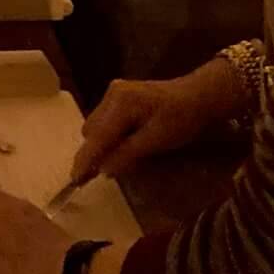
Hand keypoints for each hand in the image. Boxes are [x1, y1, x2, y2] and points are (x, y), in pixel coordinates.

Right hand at [73, 58, 247, 182]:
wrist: (198, 96)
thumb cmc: (181, 119)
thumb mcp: (157, 140)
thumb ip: (128, 154)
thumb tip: (102, 170)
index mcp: (121, 103)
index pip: (97, 136)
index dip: (85, 159)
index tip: (74, 180)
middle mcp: (112, 94)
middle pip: (91, 130)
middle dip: (92, 153)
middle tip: (92, 178)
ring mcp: (114, 93)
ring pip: (96, 125)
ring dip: (100, 145)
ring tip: (108, 164)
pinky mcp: (119, 96)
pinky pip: (104, 120)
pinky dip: (107, 136)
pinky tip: (118, 147)